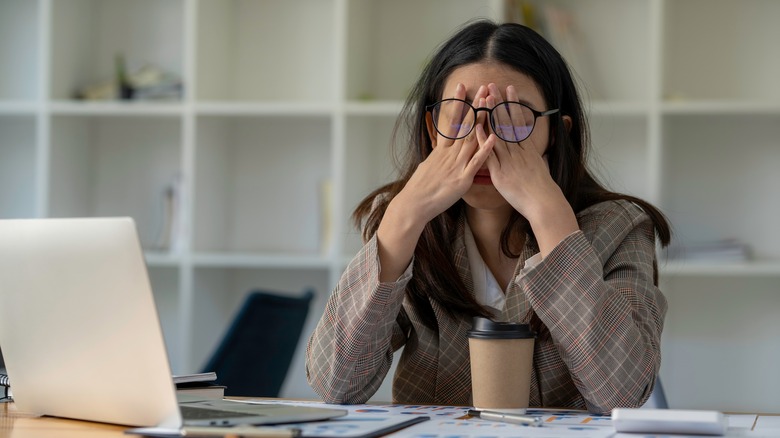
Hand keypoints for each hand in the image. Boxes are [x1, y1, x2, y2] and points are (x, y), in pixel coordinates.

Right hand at [395, 83, 495, 224]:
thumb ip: (438, 157)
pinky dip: (485, 149)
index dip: (457, 103)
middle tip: (483, 87)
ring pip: (472, 138)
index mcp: (441, 150)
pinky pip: (476, 162)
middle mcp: (449, 154)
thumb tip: (439, 150)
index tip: (462, 87)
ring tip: (491, 103)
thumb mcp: (428, 166)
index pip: (451, 121)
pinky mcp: (462, 179)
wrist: (414, 204)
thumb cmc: (420, 189)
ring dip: (483, 120)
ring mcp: (456, 165)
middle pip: (465, 125)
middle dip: (475, 105)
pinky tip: (493, 137)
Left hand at [483, 83, 560, 219]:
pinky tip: (476, 127)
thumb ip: (537, 157)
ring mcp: (508, 161)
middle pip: (507, 122)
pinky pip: (489, 154)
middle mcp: (518, 151)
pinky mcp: (500, 173)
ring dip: (491, 115)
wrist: (543, 203)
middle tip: (493, 86)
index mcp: (528, 149)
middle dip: (499, 103)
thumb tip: (538, 152)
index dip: (512, 105)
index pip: (519, 121)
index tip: (509, 90)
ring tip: (485, 98)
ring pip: (498, 134)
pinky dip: (483, 140)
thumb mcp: (542, 167)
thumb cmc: (543, 189)